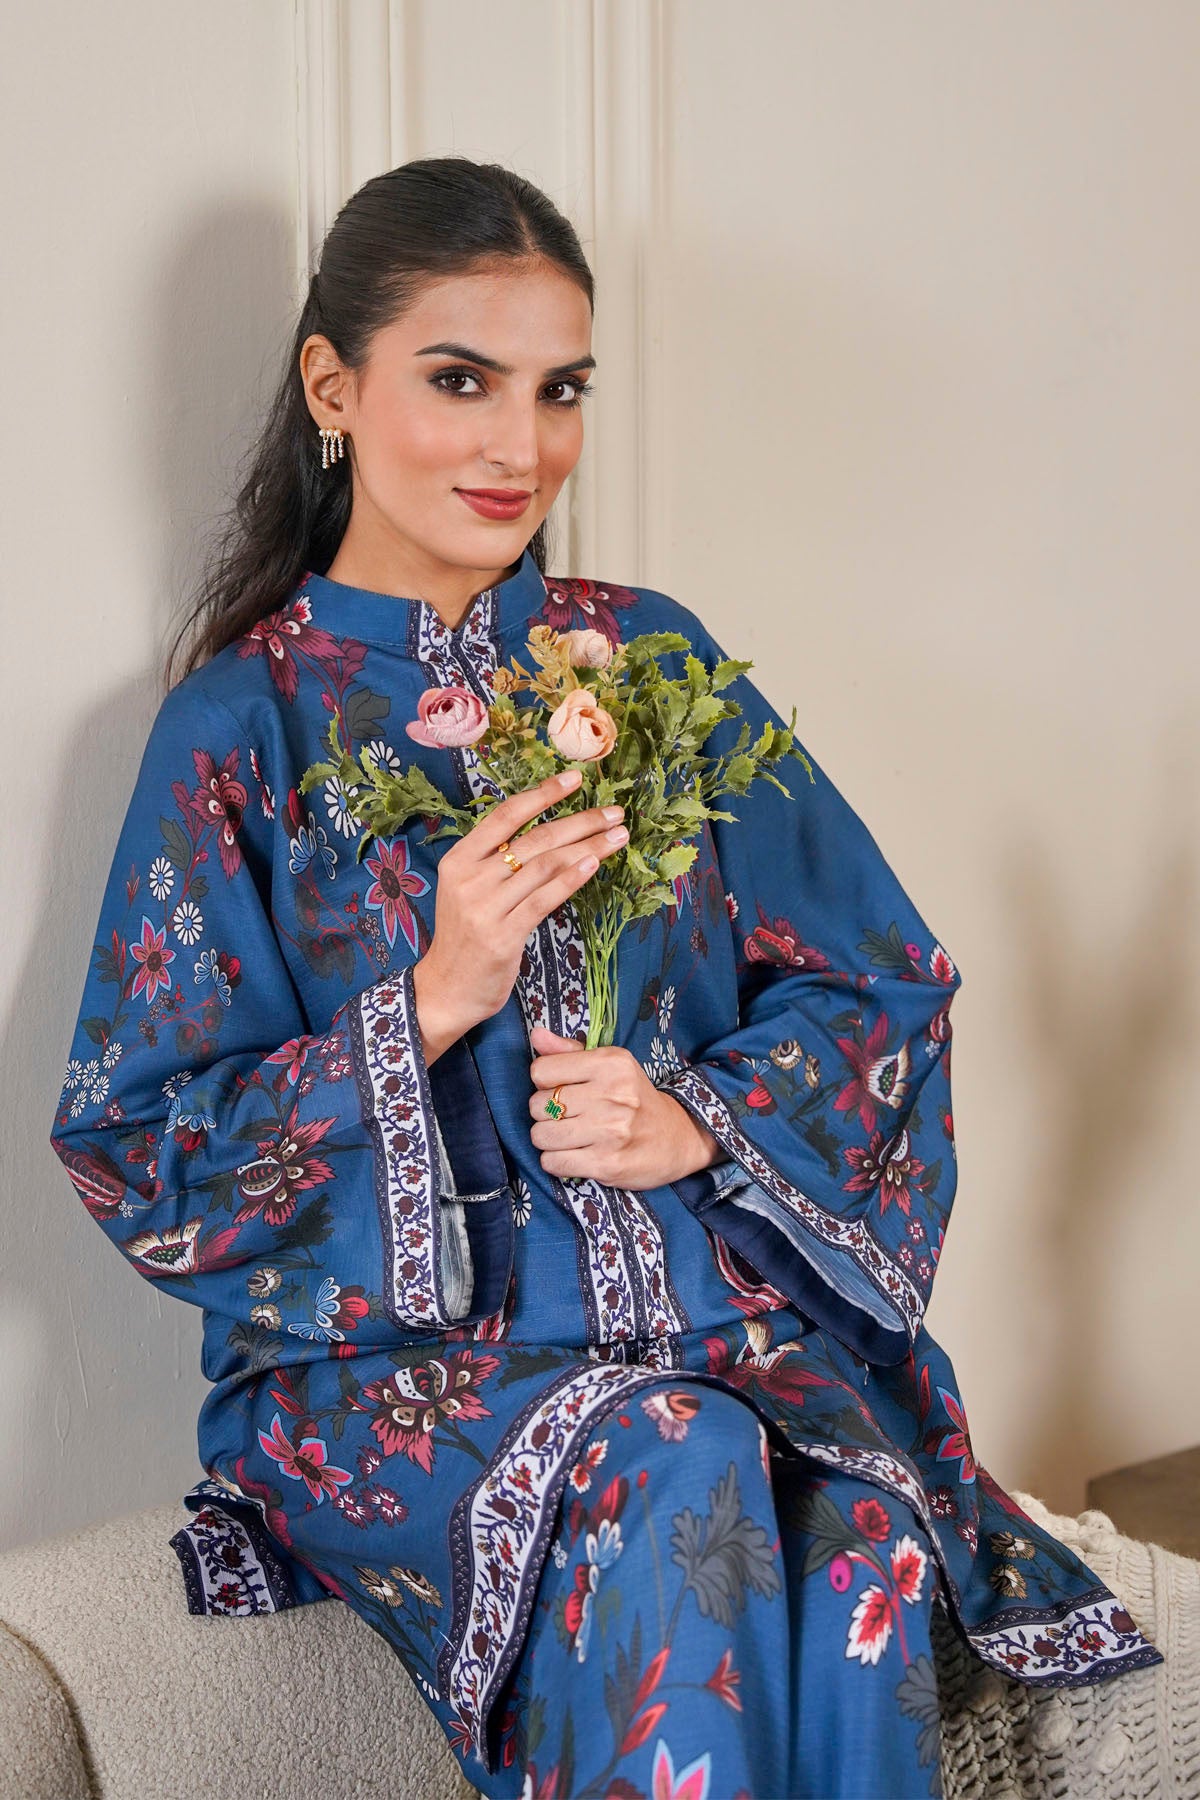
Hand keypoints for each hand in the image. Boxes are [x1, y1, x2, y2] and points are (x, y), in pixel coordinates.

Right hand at [412, 769, 628, 1061]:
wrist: (446, 988)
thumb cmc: (467, 936)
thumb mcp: (471, 890)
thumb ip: (500, 862)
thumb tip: (553, 832)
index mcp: (459, 859)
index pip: (506, 815)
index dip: (543, 793)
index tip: (576, 778)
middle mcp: (470, 878)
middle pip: (534, 839)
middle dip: (580, 821)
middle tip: (614, 811)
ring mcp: (485, 908)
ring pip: (545, 866)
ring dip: (587, 848)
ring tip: (617, 837)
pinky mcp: (503, 936)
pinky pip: (543, 900)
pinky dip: (570, 881)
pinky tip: (593, 866)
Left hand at [527, 1025, 721, 1187]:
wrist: (678, 1137)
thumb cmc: (635, 1098)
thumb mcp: (611, 1066)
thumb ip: (570, 1052)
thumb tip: (535, 1035)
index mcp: (610, 1063)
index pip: (541, 1071)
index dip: (544, 1083)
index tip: (561, 1090)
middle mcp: (612, 1094)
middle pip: (538, 1105)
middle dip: (546, 1113)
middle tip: (569, 1117)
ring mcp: (610, 1131)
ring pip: (541, 1135)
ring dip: (549, 1140)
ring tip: (569, 1137)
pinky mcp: (607, 1164)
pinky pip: (553, 1162)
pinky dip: (556, 1161)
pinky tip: (574, 1155)